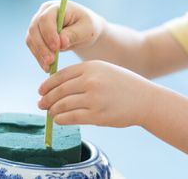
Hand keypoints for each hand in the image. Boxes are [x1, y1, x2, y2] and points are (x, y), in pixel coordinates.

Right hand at [26, 1, 104, 71]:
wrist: (85, 31)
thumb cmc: (88, 27)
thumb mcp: (87, 30)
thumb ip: (74, 34)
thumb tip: (61, 42)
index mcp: (58, 7)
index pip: (46, 18)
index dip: (49, 33)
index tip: (57, 48)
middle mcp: (43, 13)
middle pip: (35, 29)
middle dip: (42, 46)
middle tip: (51, 61)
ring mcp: (37, 24)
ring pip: (31, 39)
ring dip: (39, 54)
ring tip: (49, 67)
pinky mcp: (36, 35)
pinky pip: (33, 46)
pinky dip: (39, 57)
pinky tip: (47, 67)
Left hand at [38, 60, 155, 126]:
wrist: (146, 99)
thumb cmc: (124, 85)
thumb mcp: (105, 70)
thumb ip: (84, 75)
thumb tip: (56, 87)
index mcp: (92, 66)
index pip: (61, 75)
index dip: (47, 84)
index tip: (41, 91)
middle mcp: (91, 80)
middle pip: (59, 91)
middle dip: (47, 99)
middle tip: (41, 104)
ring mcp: (94, 98)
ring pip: (63, 105)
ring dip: (53, 111)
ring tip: (51, 113)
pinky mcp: (97, 115)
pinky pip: (71, 118)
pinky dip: (61, 119)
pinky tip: (59, 120)